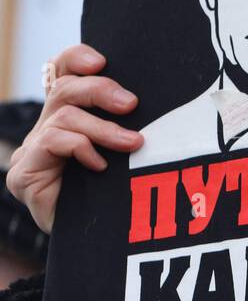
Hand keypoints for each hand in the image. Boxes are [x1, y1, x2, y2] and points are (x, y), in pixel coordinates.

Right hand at [5, 44, 143, 233]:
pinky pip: (52, 143)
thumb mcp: (130, 152)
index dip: (76, 58)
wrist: (96, 243)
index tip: (102, 60)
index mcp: (71, 114)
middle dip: (100, 90)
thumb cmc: (120, 193)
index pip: (63, 71)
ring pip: (64, 116)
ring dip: (103, 128)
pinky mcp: (24, 172)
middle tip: (131, 104)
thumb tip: (171, 102)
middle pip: (65, 88)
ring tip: (132, 143)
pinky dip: (81, 148)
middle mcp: (47, 126)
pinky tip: (100, 166)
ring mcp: (33, 149)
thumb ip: (131, 125)